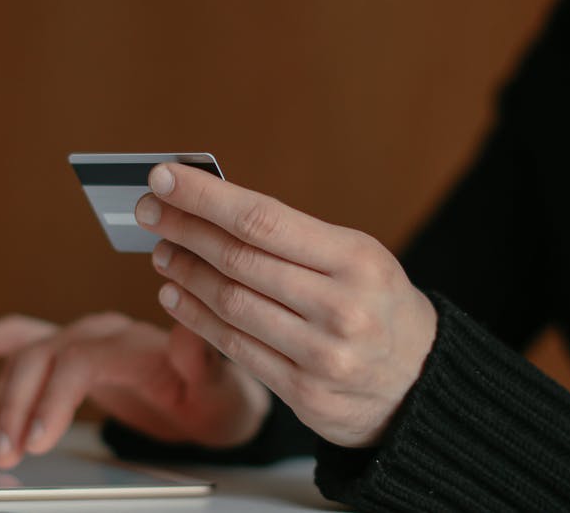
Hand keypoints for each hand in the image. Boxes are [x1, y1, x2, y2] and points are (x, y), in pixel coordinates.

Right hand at [0, 313, 270, 468]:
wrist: (215, 396)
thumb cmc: (216, 396)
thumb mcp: (220, 389)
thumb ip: (202, 362)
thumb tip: (187, 333)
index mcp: (134, 342)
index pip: (81, 360)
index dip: (54, 397)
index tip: (38, 441)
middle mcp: (101, 333)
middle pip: (44, 358)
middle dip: (17, 407)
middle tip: (3, 454)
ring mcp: (79, 340)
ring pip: (24, 359)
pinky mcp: (65, 354)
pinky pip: (17, 342)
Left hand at [134, 163, 436, 446]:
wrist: (420, 385)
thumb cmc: (376, 306)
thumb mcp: (356, 259)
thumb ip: (292, 238)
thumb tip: (212, 205)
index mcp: (357, 259)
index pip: (262, 219)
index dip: (204, 197)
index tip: (163, 176)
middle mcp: (341, 306)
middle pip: (239, 259)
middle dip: (184, 229)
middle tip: (148, 210)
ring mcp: (322, 355)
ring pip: (231, 303)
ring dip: (185, 272)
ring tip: (161, 251)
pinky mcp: (304, 393)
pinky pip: (234, 347)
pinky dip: (195, 317)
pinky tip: (174, 294)